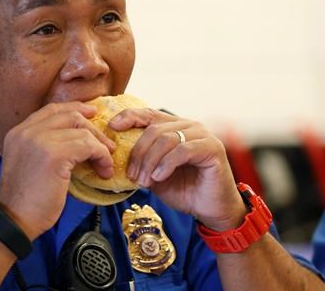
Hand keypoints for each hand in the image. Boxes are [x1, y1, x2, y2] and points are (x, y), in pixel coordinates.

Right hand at [0, 102, 114, 239]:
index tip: (91, 114)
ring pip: (81, 131)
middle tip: (106, 144)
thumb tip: (76, 143)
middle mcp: (27, 131)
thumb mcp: (29, 163)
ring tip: (105, 164)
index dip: (74, 109)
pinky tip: (103, 169)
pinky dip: (101, 156)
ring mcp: (40, 140)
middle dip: (92, 128)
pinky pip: (88, 146)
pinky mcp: (55, 154)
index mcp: (19, 132)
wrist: (14, 220)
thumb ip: (44, 147)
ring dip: (100, 147)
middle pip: (69, 115)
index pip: (51, 110)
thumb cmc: (25, 200)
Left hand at [110, 108, 246, 230]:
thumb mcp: (155, 174)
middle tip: (132, 176)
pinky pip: (182, 150)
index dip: (129, 117)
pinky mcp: (212, 147)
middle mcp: (188, 126)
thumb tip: (116, 154)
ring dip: (150, 161)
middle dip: (138, 153)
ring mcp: (202, 134)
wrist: (210, 209)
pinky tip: (159, 177)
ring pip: (166, 139)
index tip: (112, 127)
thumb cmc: (184, 190)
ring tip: (144, 181)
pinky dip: (166, 164)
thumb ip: (142, 161)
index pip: (148, 114)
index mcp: (174, 127)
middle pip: (153, 129)